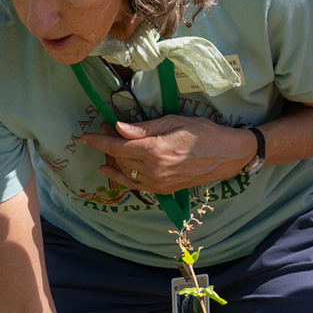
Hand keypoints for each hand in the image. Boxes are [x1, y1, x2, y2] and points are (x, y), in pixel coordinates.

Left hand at [81, 115, 255, 193]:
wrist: (227, 155)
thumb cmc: (204, 132)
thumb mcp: (174, 121)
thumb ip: (144, 128)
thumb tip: (118, 128)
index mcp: (155, 150)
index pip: (118, 146)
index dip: (99, 141)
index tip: (84, 136)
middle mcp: (154, 170)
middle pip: (120, 160)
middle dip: (107, 147)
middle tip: (103, 133)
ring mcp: (158, 183)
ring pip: (126, 174)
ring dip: (113, 163)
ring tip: (105, 153)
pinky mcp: (164, 190)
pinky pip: (137, 186)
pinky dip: (123, 178)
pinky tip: (113, 171)